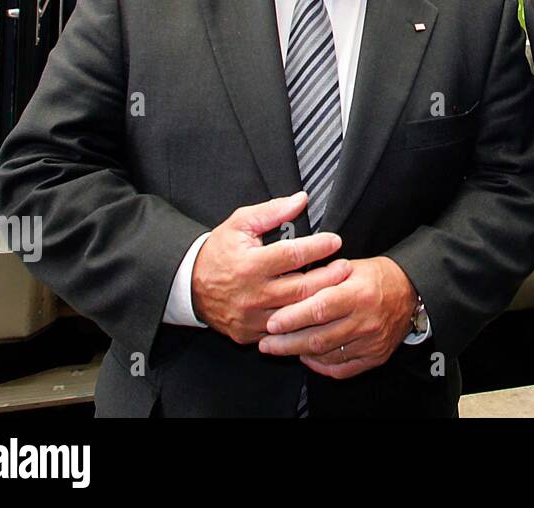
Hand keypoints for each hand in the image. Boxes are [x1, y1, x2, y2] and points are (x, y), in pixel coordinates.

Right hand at [190, 192, 348, 344]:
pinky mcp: (249, 334)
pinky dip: (302, 322)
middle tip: (345, 266)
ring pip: (296, 314)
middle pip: (301, 288)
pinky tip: (317, 311)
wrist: (188, 285)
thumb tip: (301, 199)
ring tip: (338, 287)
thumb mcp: (240, 224)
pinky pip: (283, 333)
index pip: (292, 255)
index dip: (317, 247)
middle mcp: (251, 294)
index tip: (334, 241)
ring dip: (320, 300)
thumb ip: (272, 211)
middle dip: (329, 277)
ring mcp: (251, 318)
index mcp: (249, 265)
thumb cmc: (218, 251)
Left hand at [257, 256, 418, 379]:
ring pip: (327, 355)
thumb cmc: (377, 277)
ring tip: (281, 347)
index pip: (320, 309)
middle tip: (266, 343)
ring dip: (300, 353)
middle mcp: (366, 320)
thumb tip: (287, 289)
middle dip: (287, 343)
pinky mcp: (374, 357)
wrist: (410, 292)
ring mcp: (371, 342)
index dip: (293, 318)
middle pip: (319, 338)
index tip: (272, 322)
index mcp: (359, 294)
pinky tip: (307, 356)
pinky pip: (341, 368)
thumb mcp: (351, 267)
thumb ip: (322, 279)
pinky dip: (320, 365)